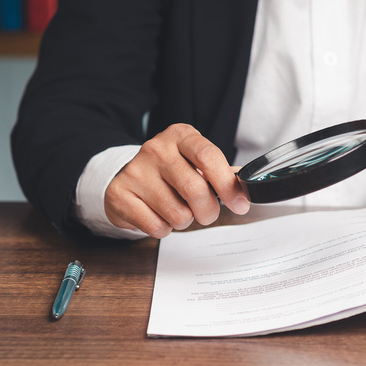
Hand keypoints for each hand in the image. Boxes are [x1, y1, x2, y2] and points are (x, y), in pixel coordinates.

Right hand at [105, 123, 249, 237]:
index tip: (240, 204)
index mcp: (181, 136)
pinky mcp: (119, 194)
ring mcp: (135, 171)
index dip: (227, 184)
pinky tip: (159, 214)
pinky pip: (156, 226)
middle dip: (209, 211)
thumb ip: (220, 173)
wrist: (125, 174)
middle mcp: (157, 149)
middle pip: (195, 189)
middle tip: (207, 213)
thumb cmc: (170, 170)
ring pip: (177, 213)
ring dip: (185, 220)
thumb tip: (245, 188)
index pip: (208, 156)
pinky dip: (165, 228)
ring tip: (177, 209)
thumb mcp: (195, 161)